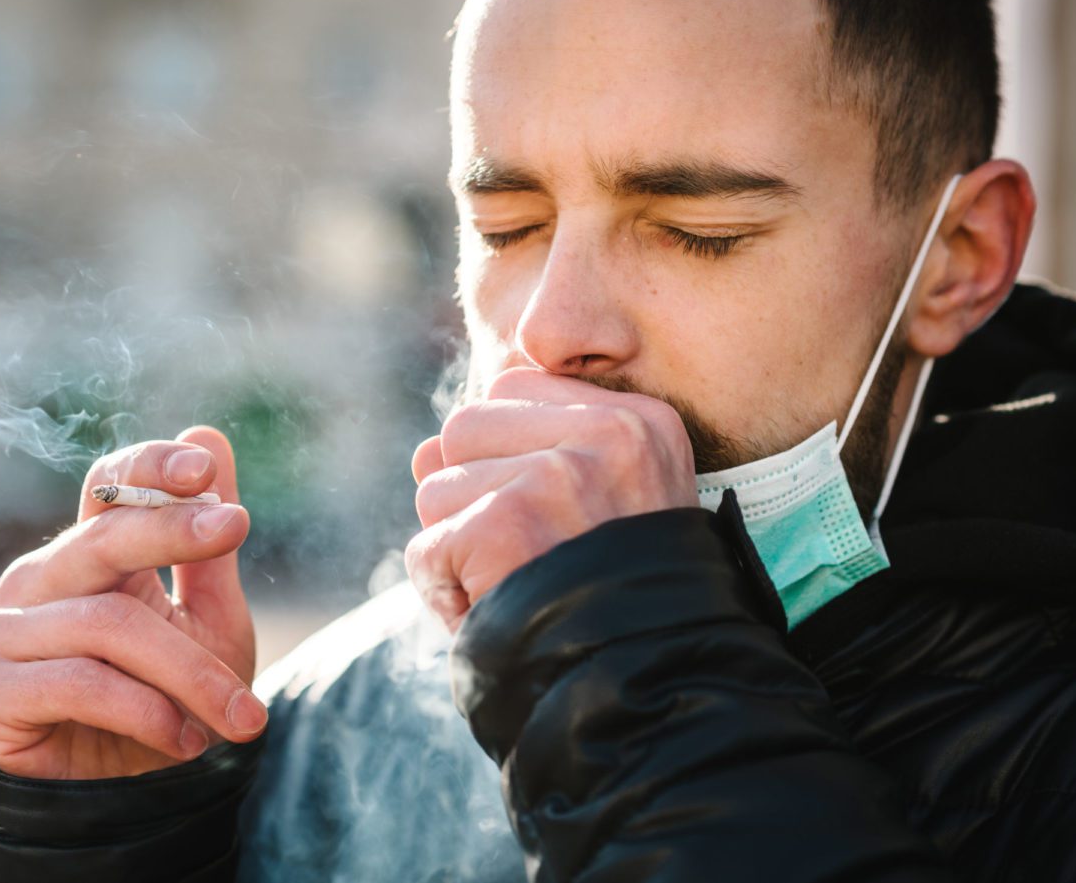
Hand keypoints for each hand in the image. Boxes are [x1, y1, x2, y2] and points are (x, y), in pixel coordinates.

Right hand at [0, 426, 266, 779]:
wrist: (124, 802)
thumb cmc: (168, 701)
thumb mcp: (207, 620)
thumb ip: (206, 539)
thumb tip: (208, 433)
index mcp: (89, 554)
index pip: (106, 485)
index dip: (149, 468)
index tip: (205, 469)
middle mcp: (38, 581)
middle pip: (103, 537)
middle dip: (175, 530)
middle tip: (235, 528)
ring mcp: (4, 632)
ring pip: (109, 624)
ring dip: (190, 672)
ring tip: (238, 716)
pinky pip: (78, 681)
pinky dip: (145, 710)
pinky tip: (181, 738)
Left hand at [406, 368, 696, 631]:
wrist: (653, 688)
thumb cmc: (622, 603)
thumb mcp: (598, 507)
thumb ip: (513, 455)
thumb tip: (422, 451)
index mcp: (640, 421)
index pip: (515, 387)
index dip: (505, 455)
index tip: (541, 511)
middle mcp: (606, 434)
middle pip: (465, 426)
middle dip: (471, 496)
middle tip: (522, 554)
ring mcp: (555, 475)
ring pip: (436, 486)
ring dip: (457, 549)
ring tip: (516, 585)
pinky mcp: (506, 523)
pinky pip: (426, 547)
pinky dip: (443, 594)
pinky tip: (494, 614)